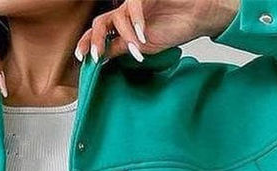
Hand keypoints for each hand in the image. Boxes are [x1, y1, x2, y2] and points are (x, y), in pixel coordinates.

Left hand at [74, 0, 239, 61]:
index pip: (99, 34)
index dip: (87, 43)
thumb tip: (102, 58)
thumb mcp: (142, 47)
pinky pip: (132, 5)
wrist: (195, 17)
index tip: (81, 58)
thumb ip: (121, 50)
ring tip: (136, 49)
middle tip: (96, 55)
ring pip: (116, 17)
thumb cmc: (172, 29)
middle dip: (96, 40)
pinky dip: (136, 22)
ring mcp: (133, 4)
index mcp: (120, 27)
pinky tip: (143, 34)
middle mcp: (123, 14)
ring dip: (125, 36)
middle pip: (100, 22)